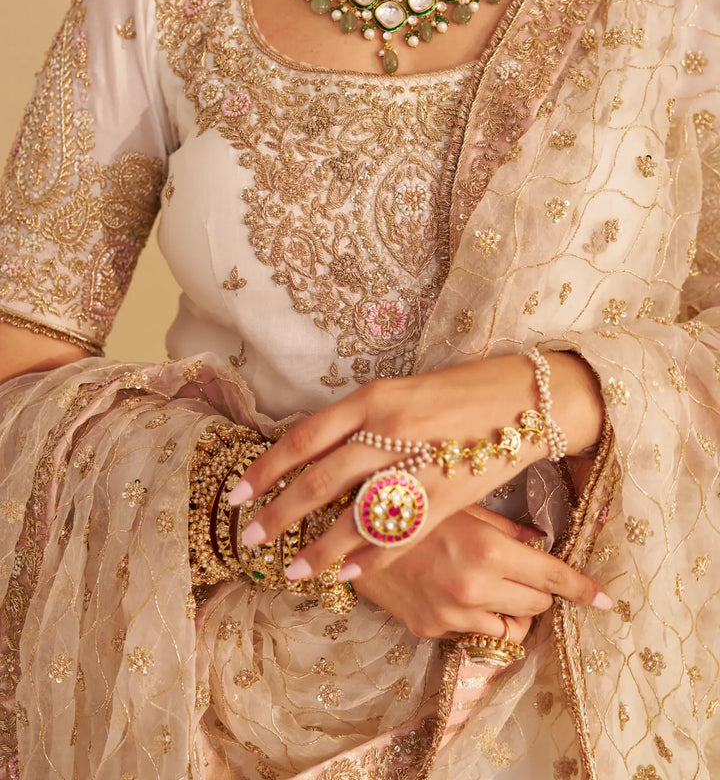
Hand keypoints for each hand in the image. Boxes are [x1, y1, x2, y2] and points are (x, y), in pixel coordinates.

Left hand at [228, 353, 605, 586]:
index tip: (237, 492)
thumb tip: (315, 452)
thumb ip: (360, 419)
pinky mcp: (448, 494)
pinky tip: (347, 575)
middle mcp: (389, 428)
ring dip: (320, 547)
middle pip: (320, 479)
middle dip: (280, 513)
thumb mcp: (401, 390)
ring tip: (292, 570)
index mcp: (373, 397)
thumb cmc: (460, 390)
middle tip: (250, 538)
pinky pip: (399, 534)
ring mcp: (419, 463)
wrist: (528, 396)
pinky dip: (370, 558)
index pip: (304, 437)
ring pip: (355, 515)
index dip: (266, 467)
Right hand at [354, 505, 608, 640]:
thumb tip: (540, 542)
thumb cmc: (407, 502)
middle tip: (526, 572)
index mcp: (487, 549)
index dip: (581, 590)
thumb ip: (504, 527)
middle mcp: (474, 587)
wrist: (345, 528)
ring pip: (509, 629)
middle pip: (536, 606)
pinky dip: (478, 617)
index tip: (606, 601)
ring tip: (494, 585)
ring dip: (512, 611)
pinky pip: (473, 632)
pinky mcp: (430, 629)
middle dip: (539, 592)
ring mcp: (451, 613)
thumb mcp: (459, 502)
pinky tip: (459, 591)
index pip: (551, 578)